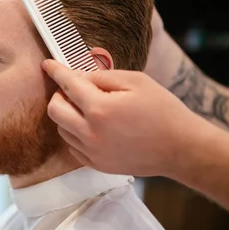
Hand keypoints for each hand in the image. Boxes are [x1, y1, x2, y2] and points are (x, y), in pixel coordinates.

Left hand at [42, 59, 206, 176]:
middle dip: (59, 95)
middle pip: (54, 110)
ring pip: (62, 129)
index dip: (56, 71)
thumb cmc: (163, 110)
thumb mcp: (136, 81)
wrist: (181, 149)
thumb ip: (102, 77)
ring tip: (88, 108)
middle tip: (74, 89)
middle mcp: (90, 133)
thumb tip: (78, 76)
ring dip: (67, 115)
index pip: (68, 85)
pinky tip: (92, 126)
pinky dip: (75, 133)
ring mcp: (92, 152)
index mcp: (100, 109)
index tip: (47, 64)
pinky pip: (72, 146)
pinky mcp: (97, 165)